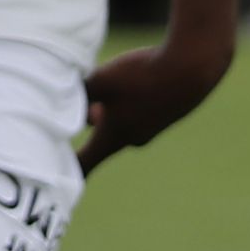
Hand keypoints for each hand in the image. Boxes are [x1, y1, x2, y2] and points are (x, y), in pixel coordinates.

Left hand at [74, 31, 234, 171]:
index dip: (68, 168)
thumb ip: (79, 95)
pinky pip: (139, 106)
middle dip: (90, 118)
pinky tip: (140, 74)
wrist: (192, 68)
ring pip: (122, 117)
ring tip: (117, 78)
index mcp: (114, 137)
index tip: (57, 182)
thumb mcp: (101, 81)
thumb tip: (63, 103)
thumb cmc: (142, 77)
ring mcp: (153, 127)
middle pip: (102, 135)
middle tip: (86, 95)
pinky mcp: (166, 112)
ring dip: (113, 102)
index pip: (85, 161)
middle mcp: (134, 138)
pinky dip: (133, 93)